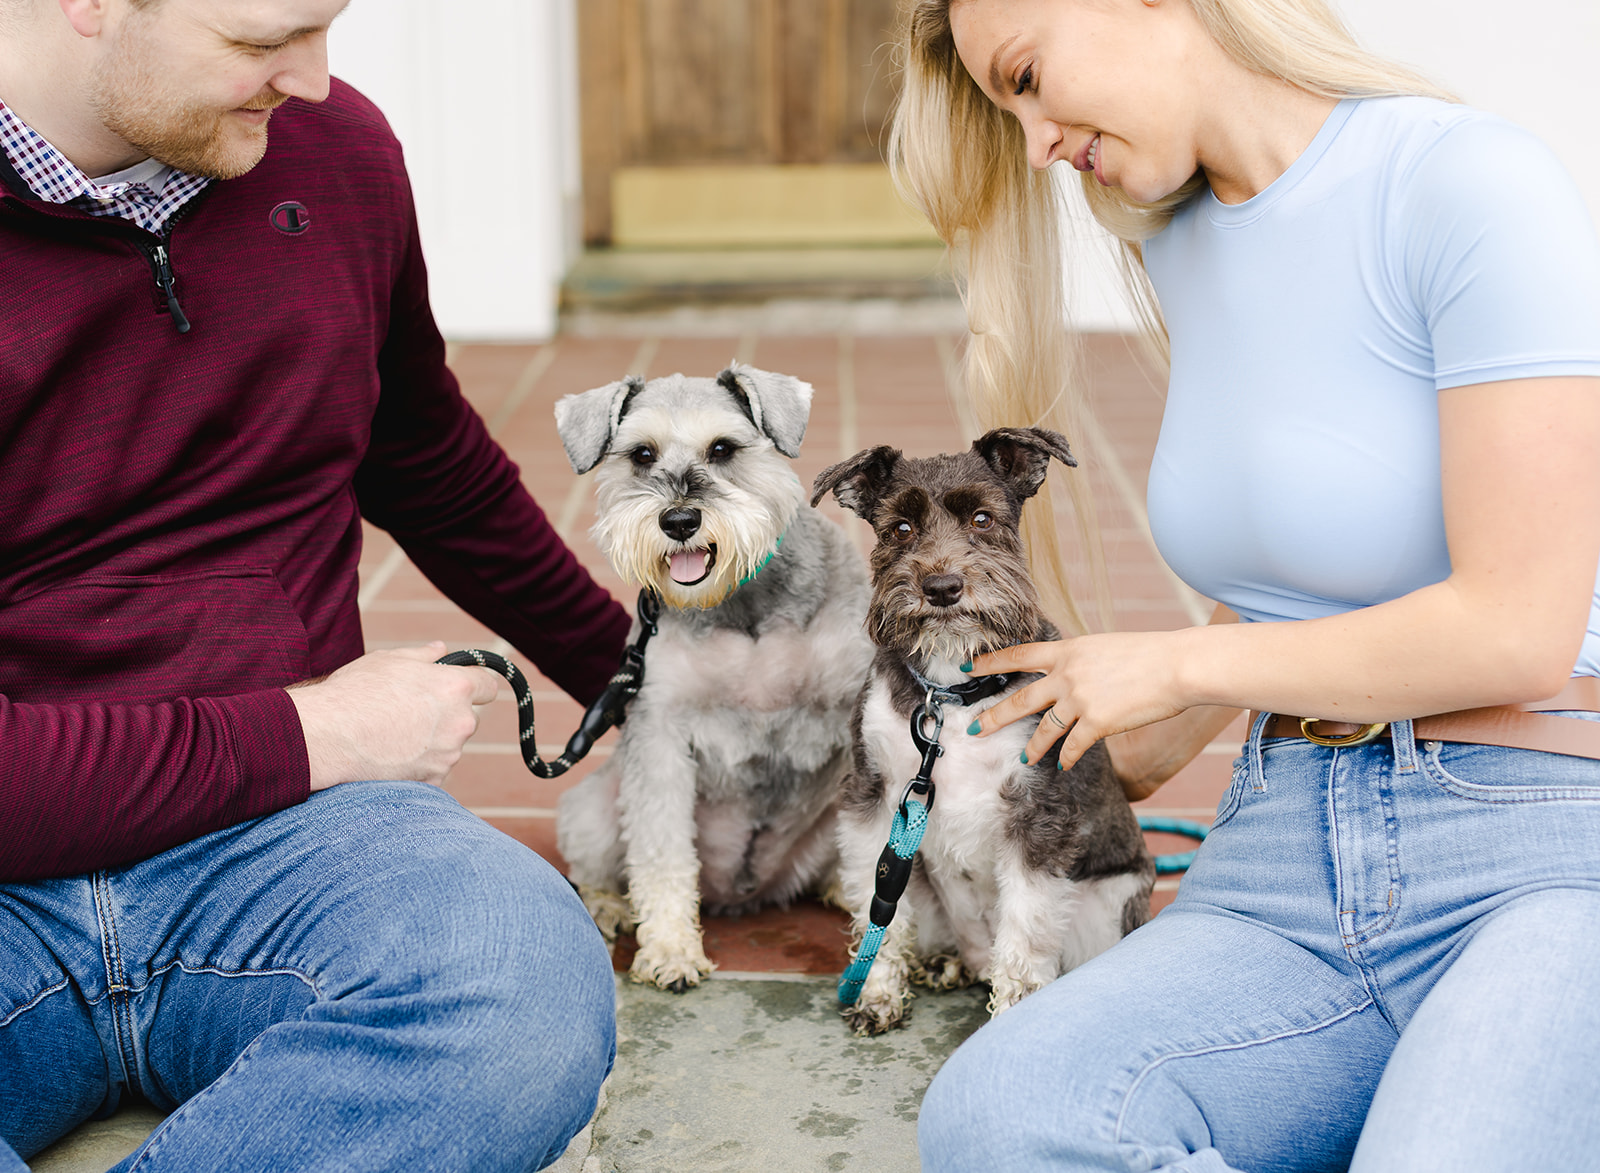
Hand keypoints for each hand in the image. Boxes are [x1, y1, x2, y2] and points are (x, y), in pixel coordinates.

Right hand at [287, 642, 503, 789]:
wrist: (327, 737)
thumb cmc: (355, 693)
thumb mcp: (388, 660)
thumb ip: (423, 655)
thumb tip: (441, 650)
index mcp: (456, 687)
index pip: (488, 685)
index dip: (476, 684)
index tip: (464, 687)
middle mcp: (460, 722)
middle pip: (466, 718)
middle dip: (447, 715)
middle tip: (409, 713)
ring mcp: (448, 755)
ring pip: (448, 746)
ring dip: (431, 742)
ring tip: (392, 736)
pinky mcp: (432, 780)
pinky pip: (433, 771)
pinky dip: (418, 766)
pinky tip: (390, 757)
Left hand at [964, 631, 1194, 772]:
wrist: (1176, 666)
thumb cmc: (1148, 655)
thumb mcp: (1103, 647)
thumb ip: (1079, 661)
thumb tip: (1066, 674)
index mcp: (1067, 650)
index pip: (1019, 656)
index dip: (990, 662)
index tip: (968, 668)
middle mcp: (1067, 674)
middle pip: (1020, 698)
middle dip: (994, 716)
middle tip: (974, 729)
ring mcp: (1080, 699)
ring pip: (1044, 729)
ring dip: (1032, 747)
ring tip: (1023, 758)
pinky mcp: (1097, 723)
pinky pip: (1073, 747)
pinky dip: (1066, 758)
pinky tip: (1061, 765)